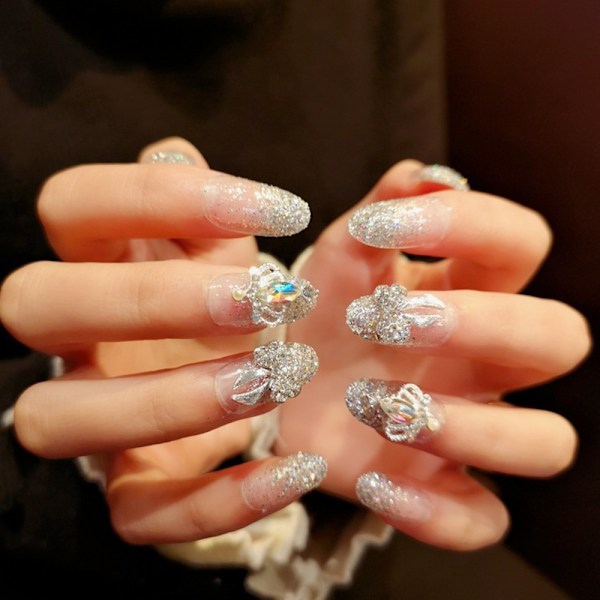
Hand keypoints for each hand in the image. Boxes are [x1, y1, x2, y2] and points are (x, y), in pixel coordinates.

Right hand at [0, 138, 324, 542]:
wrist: (250, 369)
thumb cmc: (236, 296)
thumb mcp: (233, 247)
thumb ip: (214, 203)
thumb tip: (175, 147)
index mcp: (95, 257)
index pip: (74, 202)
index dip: (166, 194)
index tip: (288, 207)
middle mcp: (75, 336)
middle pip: (38, 303)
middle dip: (157, 299)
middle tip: (269, 300)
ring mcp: (93, 413)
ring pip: (65, 417)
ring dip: (180, 399)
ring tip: (280, 377)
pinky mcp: (130, 484)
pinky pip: (139, 515)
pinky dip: (222, 501)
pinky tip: (295, 468)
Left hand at [281, 160, 590, 549]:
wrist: (280, 379)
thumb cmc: (320, 310)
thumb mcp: (342, 255)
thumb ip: (382, 213)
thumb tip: (422, 177)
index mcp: (466, 290)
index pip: (520, 242)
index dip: (468, 224)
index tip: (380, 228)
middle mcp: (484, 359)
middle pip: (560, 337)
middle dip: (483, 324)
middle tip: (389, 319)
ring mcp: (469, 427)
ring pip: (546, 441)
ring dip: (469, 426)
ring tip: (378, 404)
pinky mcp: (439, 486)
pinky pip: (482, 519)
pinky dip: (435, 512)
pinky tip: (374, 477)